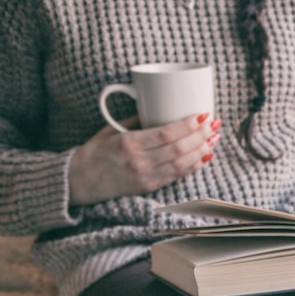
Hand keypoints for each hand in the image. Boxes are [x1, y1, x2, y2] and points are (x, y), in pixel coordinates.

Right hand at [68, 113, 221, 205]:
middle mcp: (139, 162)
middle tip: (214, 124)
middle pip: (180, 149)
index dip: (189, 125)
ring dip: (203, 150)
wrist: (80, 181)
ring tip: (214, 138)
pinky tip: (205, 155)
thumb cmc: (95, 151)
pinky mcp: (151, 187)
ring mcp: (147, 177)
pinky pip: (178, 175)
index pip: (167, 134)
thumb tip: (160, 108)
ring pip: (183, 164)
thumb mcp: (111, 129)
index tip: (203, 114)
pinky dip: (195, 165)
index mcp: (128, 144)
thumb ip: (136, 120)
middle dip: (201, 136)